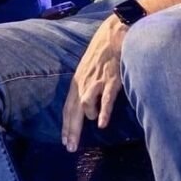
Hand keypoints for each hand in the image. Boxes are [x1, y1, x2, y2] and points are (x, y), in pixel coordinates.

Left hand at [61, 13, 127, 151]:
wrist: (115, 32)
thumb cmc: (103, 51)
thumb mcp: (89, 68)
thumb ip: (86, 86)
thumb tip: (86, 107)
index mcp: (77, 81)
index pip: (67, 107)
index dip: (66, 125)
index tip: (65, 141)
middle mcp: (83, 82)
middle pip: (73, 110)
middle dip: (71, 130)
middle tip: (70, 148)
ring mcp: (96, 81)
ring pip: (85, 104)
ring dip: (87, 116)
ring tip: (94, 123)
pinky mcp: (111, 79)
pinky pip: (105, 99)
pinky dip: (103, 112)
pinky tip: (101, 123)